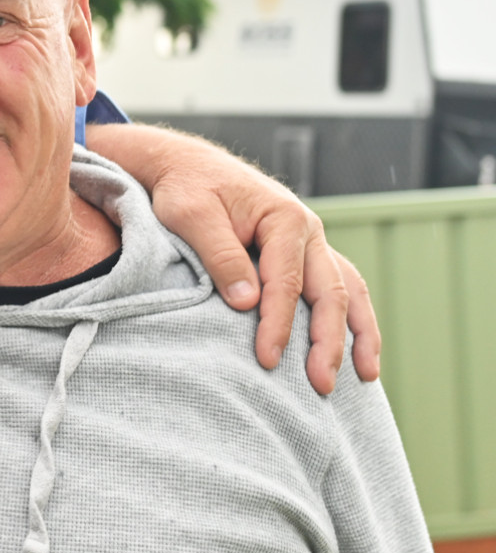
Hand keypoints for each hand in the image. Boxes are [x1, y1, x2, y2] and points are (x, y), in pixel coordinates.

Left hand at [85, 123, 380, 395]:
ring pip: (347, 291)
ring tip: (365, 376)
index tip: (266, 359)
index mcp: (284, 218)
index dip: (278, 323)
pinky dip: (351, 319)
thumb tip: (248, 303)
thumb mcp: (192, 216)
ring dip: (358, 334)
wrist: (189, 167)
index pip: (286, 282)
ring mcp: (312, 243)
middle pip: (330, 292)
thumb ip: (221, 256)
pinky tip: (357, 350)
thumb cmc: (187, 189)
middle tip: (321, 385)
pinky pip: (337, 288)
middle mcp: (309, 231)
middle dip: (328, 342)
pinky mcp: (304, 255)